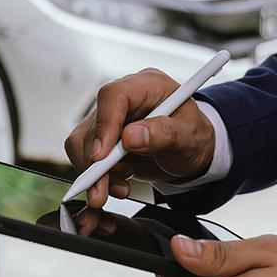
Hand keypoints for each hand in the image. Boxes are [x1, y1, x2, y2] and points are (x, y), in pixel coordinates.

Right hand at [63, 68, 215, 208]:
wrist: (189, 153)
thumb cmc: (192, 137)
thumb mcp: (190, 137)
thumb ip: (165, 134)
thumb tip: (132, 136)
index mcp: (147, 86)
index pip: (114, 96)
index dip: (104, 124)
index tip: (102, 156)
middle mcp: (124, 100)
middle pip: (94, 124)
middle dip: (96, 162)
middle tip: (102, 190)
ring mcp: (110, 119)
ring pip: (83, 143)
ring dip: (96, 173)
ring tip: (120, 188)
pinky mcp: (101, 138)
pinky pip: (85, 155)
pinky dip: (98, 176)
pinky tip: (116, 184)